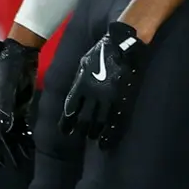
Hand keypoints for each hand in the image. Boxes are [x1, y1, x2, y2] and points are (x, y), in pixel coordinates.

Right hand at [0, 37, 40, 167]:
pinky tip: (32, 146)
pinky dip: (26, 136)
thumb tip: (6, 129)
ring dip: (18, 146)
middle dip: (8, 151)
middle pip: (2, 136)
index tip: (0, 162)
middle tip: (15, 166)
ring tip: (25, 160)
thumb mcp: (7, 87)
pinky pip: (23, 126)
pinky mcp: (21, 107)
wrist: (21, 54)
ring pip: (13, 133)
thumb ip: (7, 107)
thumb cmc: (10, 68)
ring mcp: (9, 110)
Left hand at [62, 22, 149, 147]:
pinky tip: (106, 142)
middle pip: (83, 118)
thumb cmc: (103, 51)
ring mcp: (108, 98)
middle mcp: (92, 94)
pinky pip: (115, 121)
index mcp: (81, 84)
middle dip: (79, 128)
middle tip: (78, 135)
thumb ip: (79, 80)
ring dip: (94, 132)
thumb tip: (75, 93)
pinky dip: (110, 133)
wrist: (124, 46)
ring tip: (92, 137)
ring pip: (98, 122)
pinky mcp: (122, 99)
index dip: (67, 121)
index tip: (64, 131)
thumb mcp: (84, 63)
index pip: (70, 108)